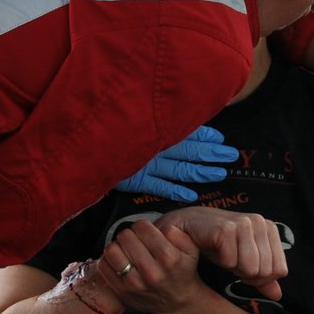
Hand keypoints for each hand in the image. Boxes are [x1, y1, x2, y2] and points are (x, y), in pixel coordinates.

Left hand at [97, 221, 209, 313]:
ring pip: (111, 250)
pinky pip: (103, 266)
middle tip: (135, 241)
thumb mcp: (191, 251)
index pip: (142, 227)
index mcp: (168, 258)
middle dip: (129, 235)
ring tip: (125, 250)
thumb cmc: (181, 272)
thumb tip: (165, 227)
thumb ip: (179, 234)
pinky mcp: (122, 292)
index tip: (145, 232)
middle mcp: (151, 272)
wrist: (178, 302)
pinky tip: (119, 261)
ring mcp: (135, 284)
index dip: (142, 226)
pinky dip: (108, 259)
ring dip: (117, 246)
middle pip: (125, 236)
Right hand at [115, 126, 237, 202]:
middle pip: (189, 149)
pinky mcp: (134, 178)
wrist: (81, 146)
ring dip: (200, 171)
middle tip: (231, 156)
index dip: (206, 136)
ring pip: (179, 168)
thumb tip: (184, 120)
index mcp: (155, 127)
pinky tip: (191, 195)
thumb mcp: (134, 119)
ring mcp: (144, 162)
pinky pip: (159, 186)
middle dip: (211, 153)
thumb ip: (158, 121)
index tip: (221, 140)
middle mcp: (153, 143)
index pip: (187, 131)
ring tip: (219, 174)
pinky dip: (176, 190)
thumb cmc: (110, 130)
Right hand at [154, 207, 286, 299]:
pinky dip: (222, 262)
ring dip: (234, 268)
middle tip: (230, 259)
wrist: (188, 226)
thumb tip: (277, 295)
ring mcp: (244, 223)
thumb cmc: (218, 243)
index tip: (242, 264)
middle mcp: (260, 222)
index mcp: (270, 228)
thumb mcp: (243, 261)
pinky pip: (231, 262)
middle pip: (266, 271)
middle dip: (246, 274)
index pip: (279, 270)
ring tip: (223, 254)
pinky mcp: (226, 228)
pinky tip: (214, 249)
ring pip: (251, 268)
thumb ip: (261, 278)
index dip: (259, 277)